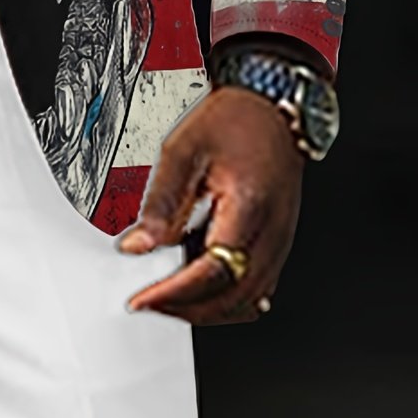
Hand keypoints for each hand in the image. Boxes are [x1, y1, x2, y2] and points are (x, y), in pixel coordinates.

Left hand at [116, 85, 304, 324]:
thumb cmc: (233, 121)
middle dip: (185, 310)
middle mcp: (272, 234)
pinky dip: (225, 299)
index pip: (212, 273)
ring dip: (206, 310)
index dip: (174, 294)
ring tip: (167, 297)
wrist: (272, 107)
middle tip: (147, 304)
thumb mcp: (182, 150)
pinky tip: (198, 288)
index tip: (141, 301)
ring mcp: (280, 243)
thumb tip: (138, 245)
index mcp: (249, 209)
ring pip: (248, 303)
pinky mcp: (278, 244)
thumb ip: (160, 200)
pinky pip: (255, 289)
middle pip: (233, 299)